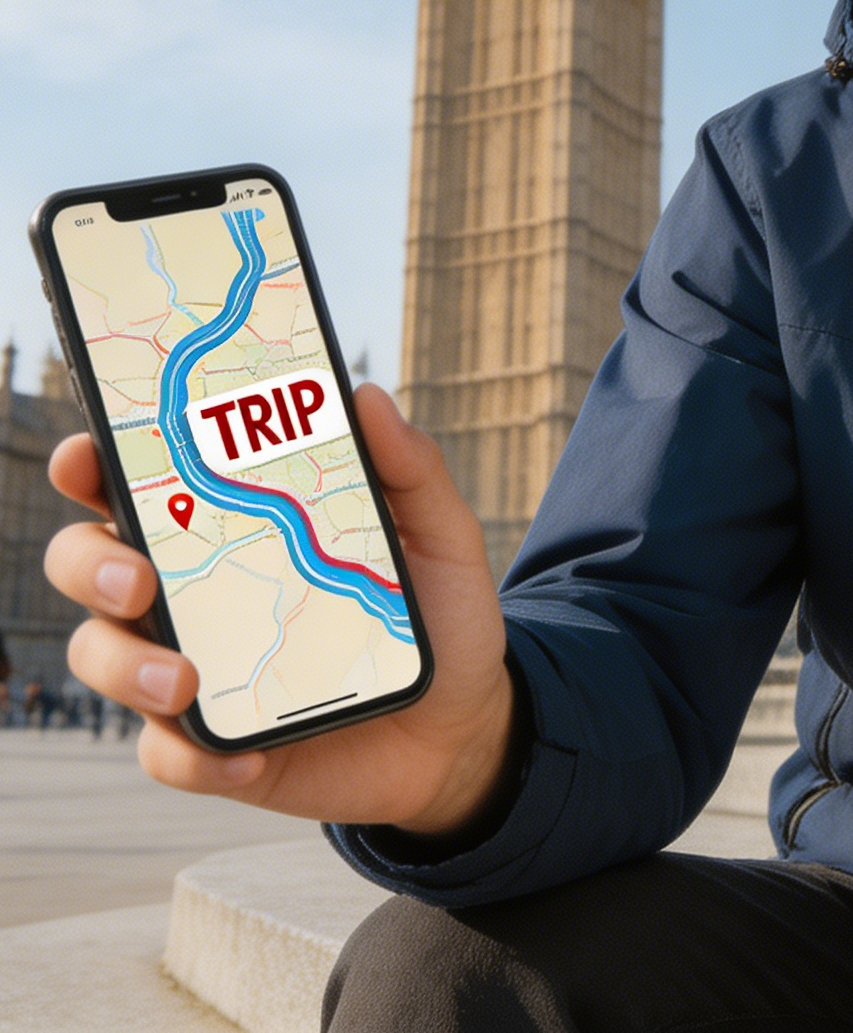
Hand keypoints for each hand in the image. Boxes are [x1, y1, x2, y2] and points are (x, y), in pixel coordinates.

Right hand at [44, 383, 519, 836]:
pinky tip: (249, 757)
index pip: (141, 481)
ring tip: (185, 681)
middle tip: (139, 580)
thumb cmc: (438, 616)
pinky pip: (166, 752)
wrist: (461, 727)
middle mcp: (195, 590)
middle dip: (90, 563)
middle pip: (89, 561)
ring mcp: (194, 666)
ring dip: (124, 666)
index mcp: (235, 523)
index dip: (95, 462)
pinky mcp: (211, 742)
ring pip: (102, 656)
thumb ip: (411, 470)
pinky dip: (192, 755)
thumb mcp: (441, 537)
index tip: (89, 455)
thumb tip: (367, 396)